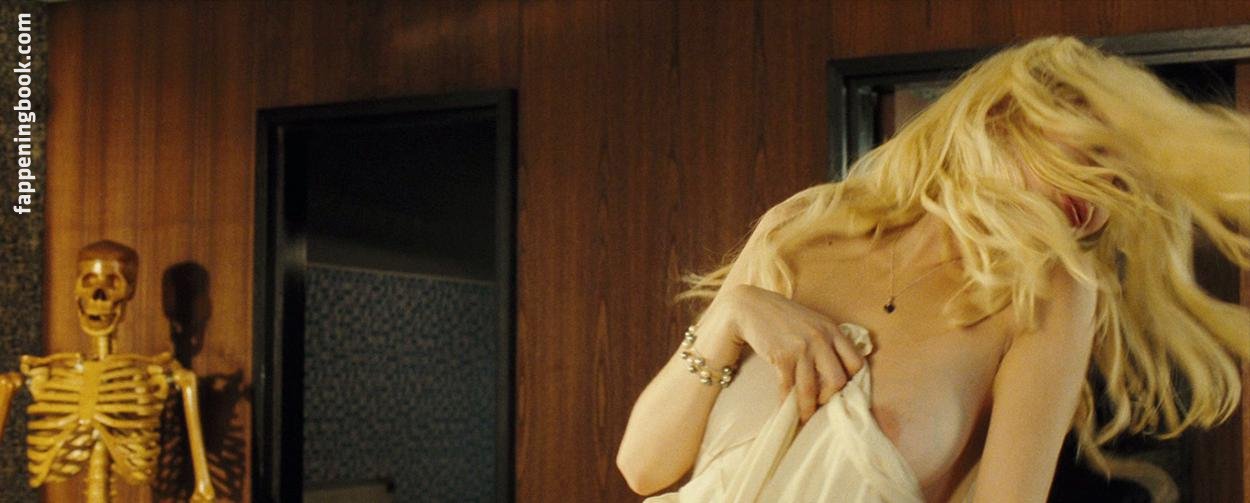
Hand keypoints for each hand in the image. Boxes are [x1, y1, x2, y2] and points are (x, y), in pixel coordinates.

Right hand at [718, 284, 866, 423]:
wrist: (751, 306)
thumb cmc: (782, 316)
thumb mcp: (813, 322)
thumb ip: (827, 340)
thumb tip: (836, 369)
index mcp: (832, 330)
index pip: (855, 362)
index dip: (850, 381)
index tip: (841, 390)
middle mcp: (821, 339)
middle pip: (838, 380)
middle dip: (831, 398)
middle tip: (822, 405)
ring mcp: (802, 348)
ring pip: (812, 390)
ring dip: (808, 409)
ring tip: (805, 418)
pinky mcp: (782, 357)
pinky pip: (789, 388)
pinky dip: (787, 403)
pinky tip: (785, 410)